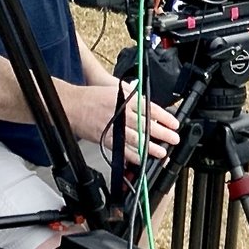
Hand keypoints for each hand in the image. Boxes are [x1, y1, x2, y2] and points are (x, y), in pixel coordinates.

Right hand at [65, 78, 179, 161]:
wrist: (73, 105)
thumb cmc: (94, 97)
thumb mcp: (117, 90)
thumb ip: (134, 98)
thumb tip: (151, 109)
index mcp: (126, 99)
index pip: (150, 109)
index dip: (165, 117)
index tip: (175, 124)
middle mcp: (121, 113)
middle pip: (146, 125)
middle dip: (162, 133)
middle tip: (173, 139)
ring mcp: (114, 127)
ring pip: (136, 139)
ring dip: (150, 147)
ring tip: (161, 152)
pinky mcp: (106, 138)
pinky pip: (122, 149)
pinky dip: (133, 155)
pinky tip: (142, 159)